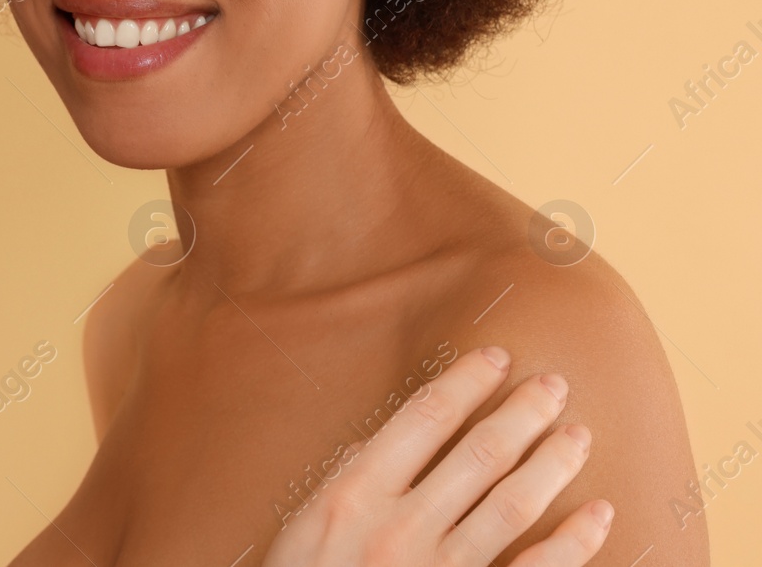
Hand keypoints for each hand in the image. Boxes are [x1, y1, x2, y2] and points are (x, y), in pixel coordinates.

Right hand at [263, 346, 611, 566]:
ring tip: (578, 435)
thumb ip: (346, 482)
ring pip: (512, 505)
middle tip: (555, 385)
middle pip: (478, 454)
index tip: (495, 358)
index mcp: (356, 495)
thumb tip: (386, 441)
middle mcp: (401, 527)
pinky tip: (597, 515)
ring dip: (552, 464)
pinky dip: (573, 543)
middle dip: (522, 413)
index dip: (465, 383)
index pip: (423, 419)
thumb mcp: (303, 526)